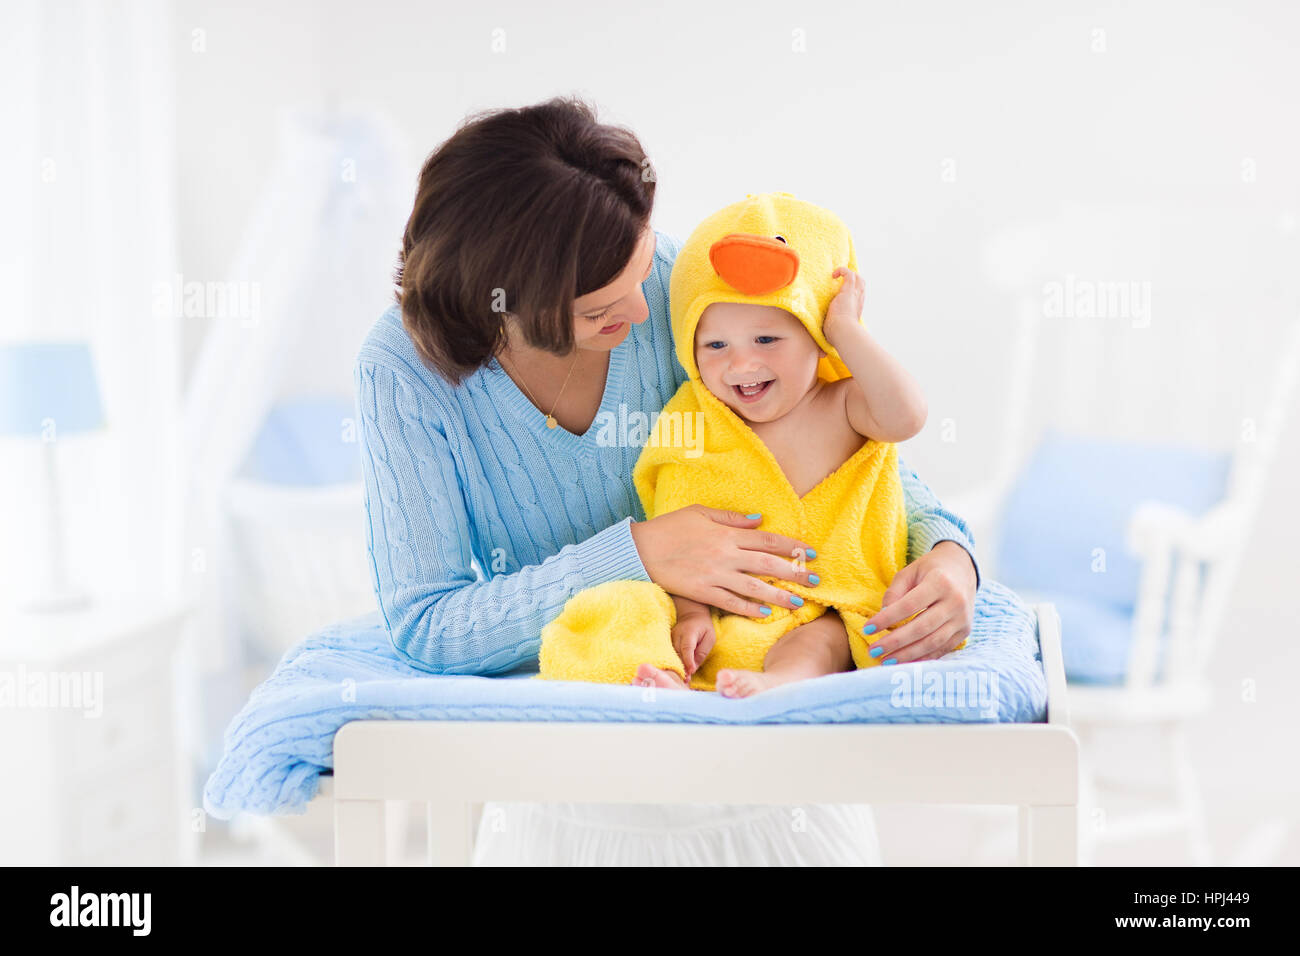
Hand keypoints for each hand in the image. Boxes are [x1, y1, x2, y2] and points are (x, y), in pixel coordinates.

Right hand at [630, 505, 817, 616]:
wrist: (640, 550)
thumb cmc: (670, 528)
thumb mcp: (700, 513)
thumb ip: (732, 518)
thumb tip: (760, 520)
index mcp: (727, 534)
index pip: (768, 540)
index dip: (792, 546)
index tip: (811, 551)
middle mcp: (725, 555)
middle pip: (768, 564)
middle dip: (795, 572)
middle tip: (816, 580)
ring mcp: (715, 575)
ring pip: (754, 587)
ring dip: (779, 595)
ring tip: (798, 602)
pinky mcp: (702, 592)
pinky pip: (731, 602)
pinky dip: (749, 608)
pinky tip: (765, 613)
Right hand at [672, 612, 714, 678]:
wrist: (692, 614)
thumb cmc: (704, 627)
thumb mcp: (709, 638)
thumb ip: (702, 652)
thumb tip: (694, 668)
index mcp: (689, 632)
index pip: (687, 648)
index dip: (688, 661)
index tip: (691, 672)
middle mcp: (677, 635)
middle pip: (677, 654)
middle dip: (682, 668)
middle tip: (686, 681)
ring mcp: (671, 638)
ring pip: (672, 655)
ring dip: (677, 667)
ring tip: (683, 680)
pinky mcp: (668, 641)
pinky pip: (671, 654)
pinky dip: (675, 663)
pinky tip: (679, 673)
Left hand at [822, 266, 866, 347]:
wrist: (843, 333)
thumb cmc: (839, 337)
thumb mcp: (835, 335)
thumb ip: (830, 339)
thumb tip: (821, 356)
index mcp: (856, 310)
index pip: (858, 296)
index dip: (852, 291)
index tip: (842, 292)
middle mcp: (858, 301)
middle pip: (861, 284)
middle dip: (853, 279)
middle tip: (841, 280)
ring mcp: (854, 296)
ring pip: (858, 277)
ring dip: (848, 273)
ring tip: (837, 276)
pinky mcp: (848, 291)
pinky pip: (849, 274)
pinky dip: (842, 271)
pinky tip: (833, 275)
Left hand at [861, 541, 976, 663]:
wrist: (963, 569)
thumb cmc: (930, 570)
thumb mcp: (909, 572)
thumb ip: (895, 592)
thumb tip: (882, 616)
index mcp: (940, 582)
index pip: (909, 605)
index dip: (887, 619)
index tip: (867, 629)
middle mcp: (955, 602)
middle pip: (921, 628)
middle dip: (895, 642)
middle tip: (873, 651)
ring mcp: (962, 619)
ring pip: (932, 642)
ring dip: (907, 655)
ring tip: (886, 660)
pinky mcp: (965, 631)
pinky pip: (942, 649)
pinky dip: (923, 658)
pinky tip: (905, 662)